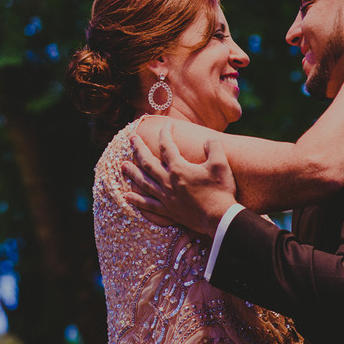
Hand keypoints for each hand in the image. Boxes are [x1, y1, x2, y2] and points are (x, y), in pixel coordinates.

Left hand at [121, 122, 238, 236]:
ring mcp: (166, 197)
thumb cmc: (221, 191)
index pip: (167, 146)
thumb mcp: (220, 164)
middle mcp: (168, 181)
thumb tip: (208, 139)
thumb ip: (214, 147)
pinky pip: (148, 205)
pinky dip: (136, 200)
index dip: (165, 133)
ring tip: (123, 165)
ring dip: (132, 172)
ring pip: (144, 182)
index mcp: (179, 168)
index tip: (166, 124)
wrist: (220, 219)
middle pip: (148, 162)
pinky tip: (127, 196)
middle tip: (131, 139)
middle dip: (138, 149)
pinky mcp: (168, 211)